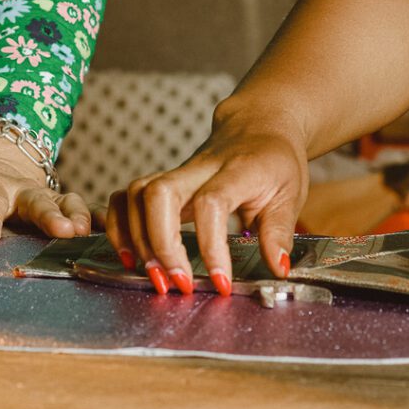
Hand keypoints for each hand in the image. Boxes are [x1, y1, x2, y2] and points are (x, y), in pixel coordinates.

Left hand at [0, 135, 89, 244]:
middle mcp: (20, 190)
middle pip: (35, 200)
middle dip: (49, 215)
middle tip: (61, 231)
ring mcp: (46, 196)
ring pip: (66, 202)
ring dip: (76, 217)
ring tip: (84, 233)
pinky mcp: (64, 204)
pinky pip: (85, 210)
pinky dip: (100, 221)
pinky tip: (113, 235)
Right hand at [107, 119, 308, 296]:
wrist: (256, 125)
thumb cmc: (273, 159)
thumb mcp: (290, 194)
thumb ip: (280, 232)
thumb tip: (277, 268)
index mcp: (237, 170)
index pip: (212, 203)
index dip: (211, 246)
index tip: (220, 281)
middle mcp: (200, 168)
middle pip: (160, 193)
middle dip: (161, 245)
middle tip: (177, 283)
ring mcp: (177, 173)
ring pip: (136, 193)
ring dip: (137, 239)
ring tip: (155, 276)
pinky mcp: (162, 181)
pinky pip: (124, 196)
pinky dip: (118, 227)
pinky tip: (129, 256)